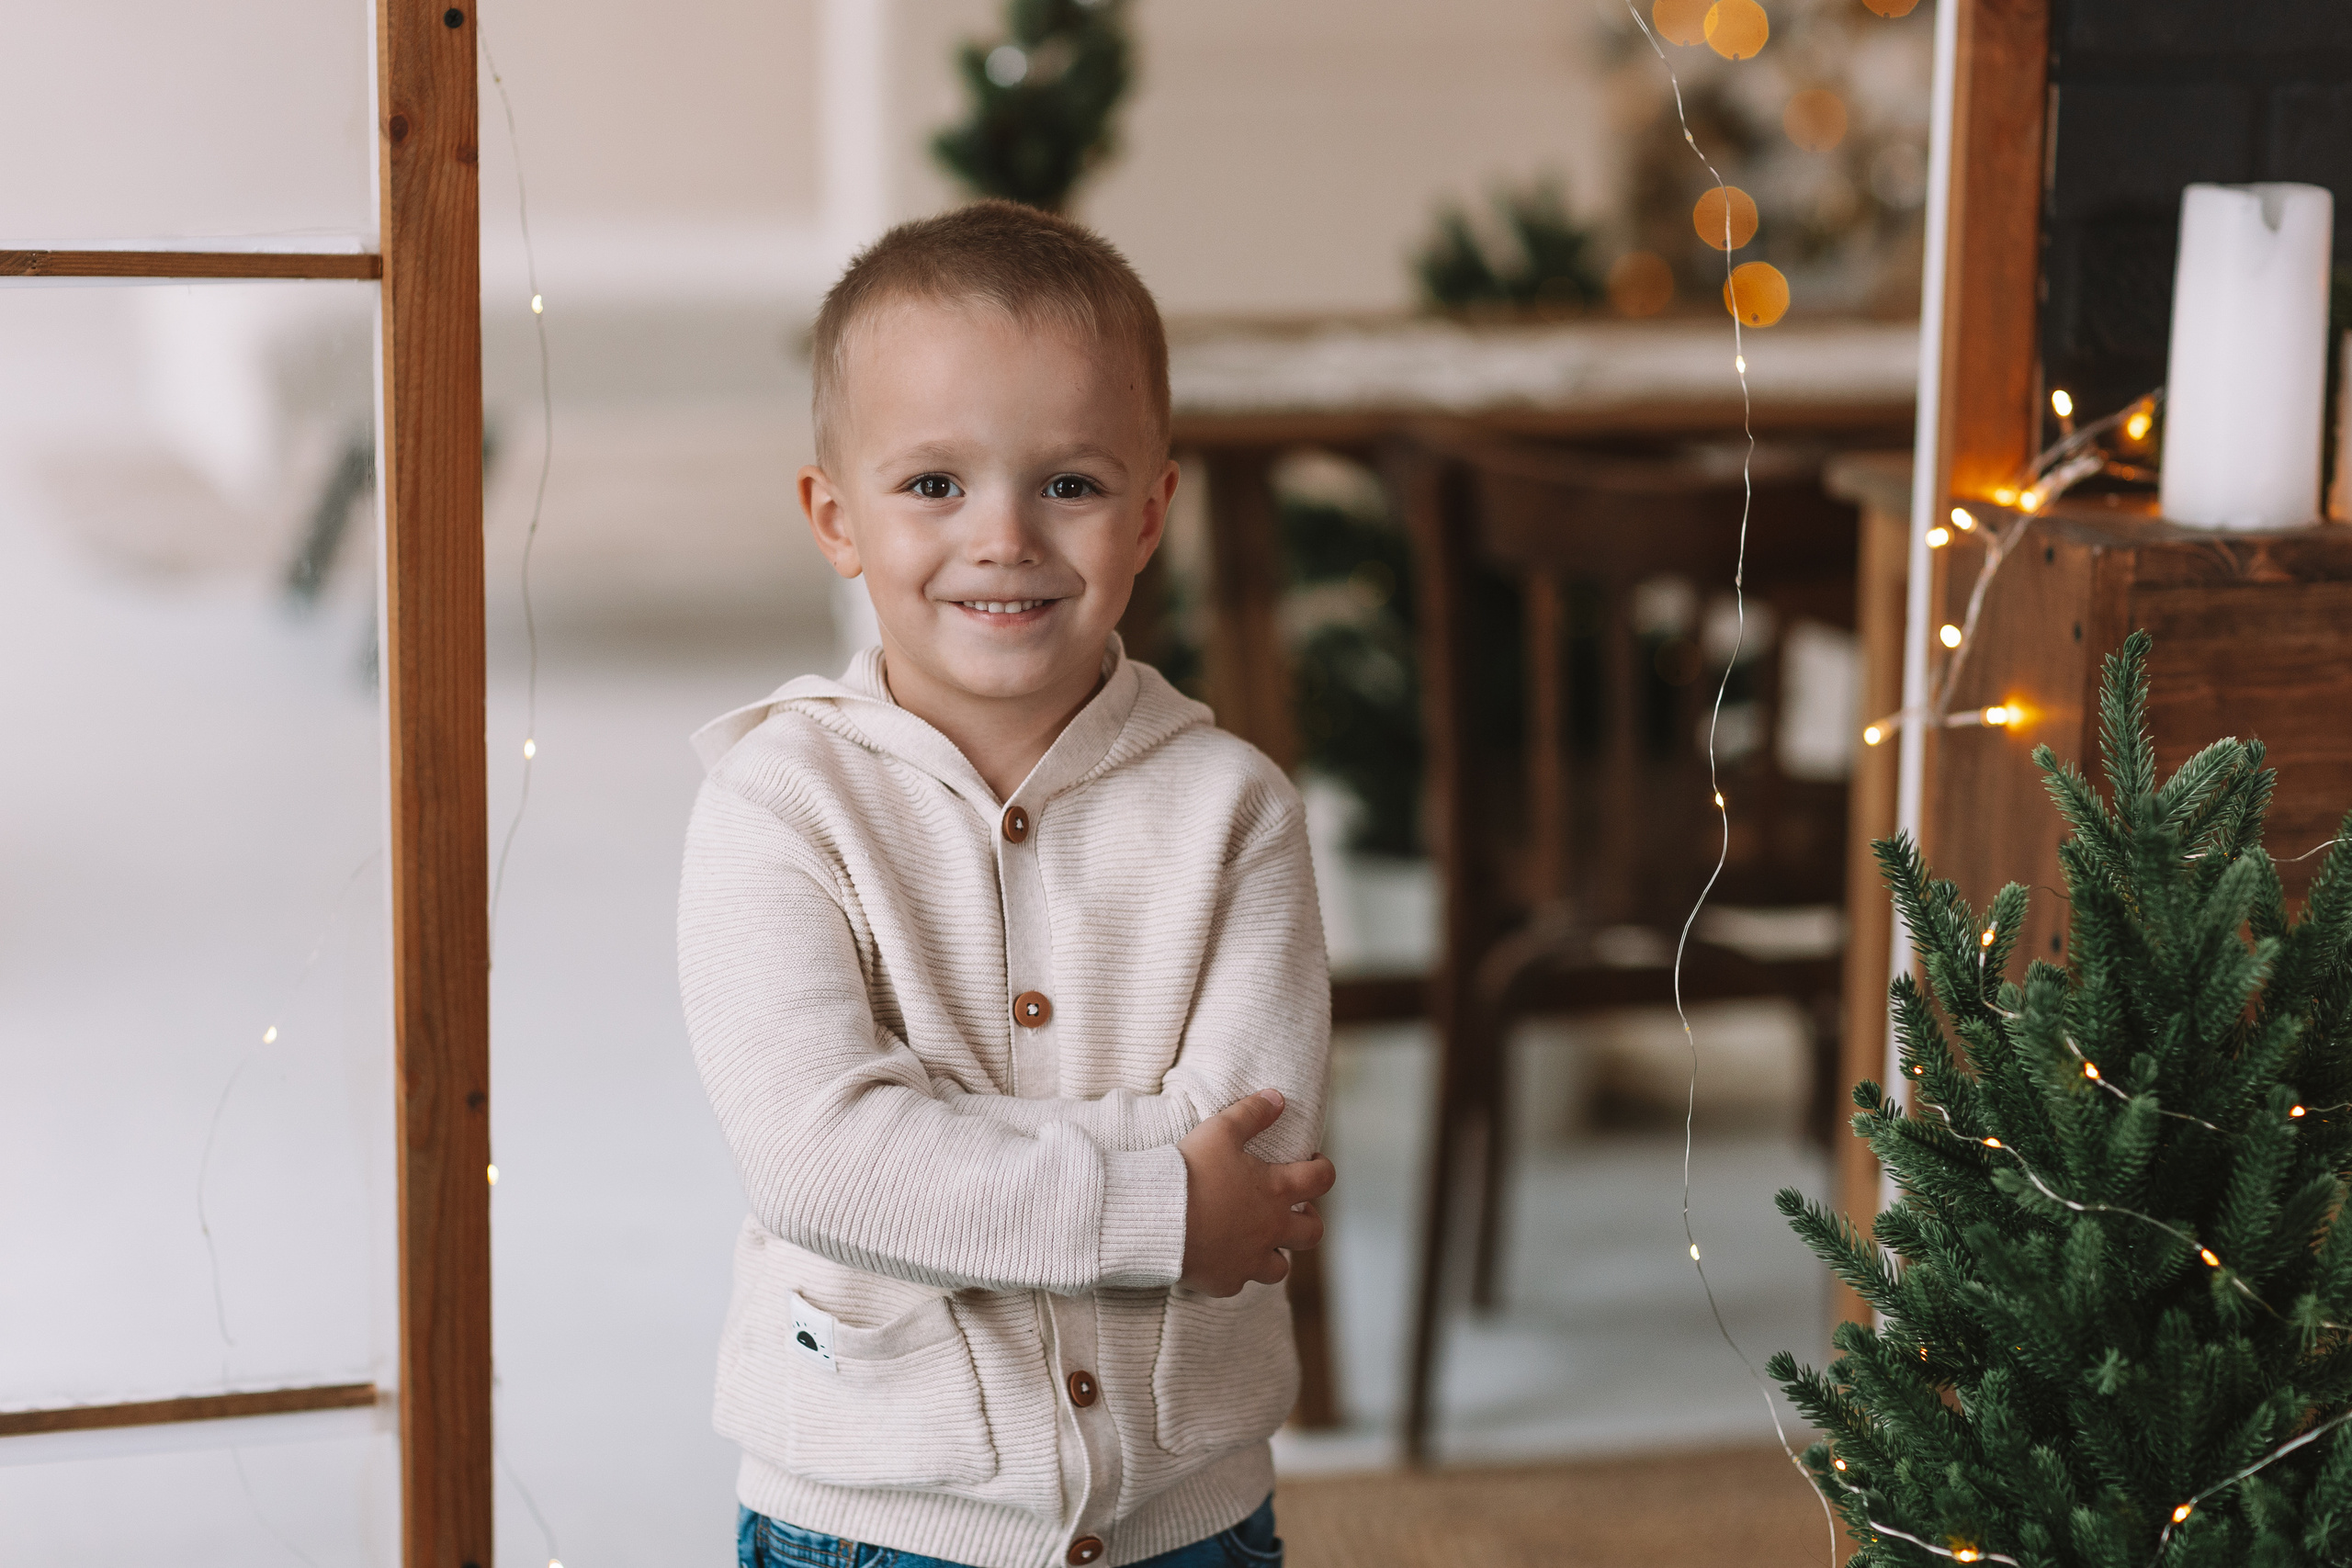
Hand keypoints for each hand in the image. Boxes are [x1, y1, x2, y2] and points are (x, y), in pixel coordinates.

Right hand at [1175, 1089, 1334, 1296]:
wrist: (1157, 1217)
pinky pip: (1239, 1282)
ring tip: (1258, 1240)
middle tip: (1293, 1209)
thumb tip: (1277, 1098)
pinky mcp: (1225, 1281)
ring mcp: (1250, 1260)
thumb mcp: (1220, 1130)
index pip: (1321, 1179)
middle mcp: (1271, 1229)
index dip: (1322, 1169)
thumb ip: (1252, 1113)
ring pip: (1280, 1267)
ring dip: (1274, 1253)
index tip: (1312, 1163)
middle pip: (1312, 1233)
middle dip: (1309, 1220)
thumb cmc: (1190, 1171)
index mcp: (1276, 1191)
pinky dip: (1233, 1271)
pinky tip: (1219, 1258)